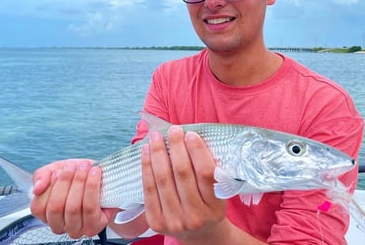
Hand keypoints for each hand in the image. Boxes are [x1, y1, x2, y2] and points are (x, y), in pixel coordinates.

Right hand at [30, 159, 118, 238]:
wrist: (103, 180)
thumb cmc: (78, 178)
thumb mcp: (56, 171)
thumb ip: (42, 176)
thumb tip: (37, 188)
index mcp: (46, 214)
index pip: (39, 207)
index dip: (49, 187)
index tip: (59, 170)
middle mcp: (59, 226)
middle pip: (56, 207)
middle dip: (66, 181)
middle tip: (74, 166)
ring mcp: (76, 229)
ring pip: (73, 208)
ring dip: (80, 183)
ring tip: (85, 167)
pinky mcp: (93, 227)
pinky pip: (90, 208)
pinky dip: (92, 188)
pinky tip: (94, 174)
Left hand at [141, 126, 227, 243]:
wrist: (198, 234)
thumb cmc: (208, 205)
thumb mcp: (217, 192)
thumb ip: (209, 170)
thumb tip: (191, 137)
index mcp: (215, 207)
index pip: (206, 173)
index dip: (197, 151)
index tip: (190, 134)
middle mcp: (195, 216)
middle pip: (182, 174)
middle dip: (176, 147)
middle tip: (173, 130)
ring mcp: (174, 221)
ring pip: (163, 179)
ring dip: (158, 153)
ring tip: (156, 137)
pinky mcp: (156, 222)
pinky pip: (148, 189)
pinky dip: (146, 167)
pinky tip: (146, 152)